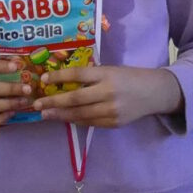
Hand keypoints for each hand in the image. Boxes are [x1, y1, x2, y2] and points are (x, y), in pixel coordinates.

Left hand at [33, 64, 184, 128]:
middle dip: (54, 102)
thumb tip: (64, 83)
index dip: (59, 77)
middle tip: (37, 104)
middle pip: (75, 98)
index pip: (78, 74)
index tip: (44, 80)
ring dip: (60, 115)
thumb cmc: (130, 77)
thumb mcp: (112, 70)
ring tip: (45, 114)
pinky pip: (90, 122)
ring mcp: (112, 110)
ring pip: (80, 114)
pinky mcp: (114, 122)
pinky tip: (64, 119)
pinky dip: (75, 120)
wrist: (155, 93)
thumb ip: (92, 76)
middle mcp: (108, 92)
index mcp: (107, 74)